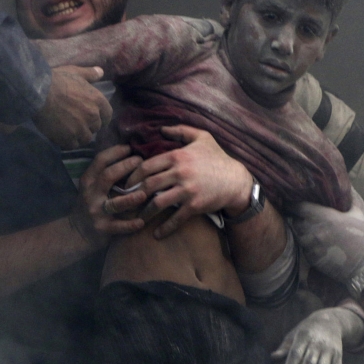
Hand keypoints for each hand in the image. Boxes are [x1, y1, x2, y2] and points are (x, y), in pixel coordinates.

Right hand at [33, 66, 111, 148]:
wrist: (38, 94)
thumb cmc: (57, 80)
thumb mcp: (75, 72)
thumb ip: (90, 74)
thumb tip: (101, 72)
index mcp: (97, 100)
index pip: (107, 115)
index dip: (101, 117)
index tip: (95, 118)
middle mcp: (92, 116)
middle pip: (96, 127)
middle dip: (89, 126)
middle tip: (77, 122)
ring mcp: (81, 129)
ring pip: (85, 138)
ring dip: (79, 135)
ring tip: (69, 131)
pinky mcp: (68, 139)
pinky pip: (73, 145)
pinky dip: (68, 142)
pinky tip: (61, 136)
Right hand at [67, 145, 148, 249]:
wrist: (77, 230)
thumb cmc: (92, 202)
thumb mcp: (93, 185)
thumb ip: (106, 172)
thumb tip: (129, 151)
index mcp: (89, 180)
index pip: (100, 160)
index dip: (115, 152)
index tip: (130, 147)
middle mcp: (91, 194)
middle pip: (108, 176)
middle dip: (126, 167)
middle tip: (142, 162)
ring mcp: (96, 211)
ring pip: (114, 204)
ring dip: (130, 199)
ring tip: (143, 194)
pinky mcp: (102, 228)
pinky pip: (117, 226)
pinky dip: (129, 225)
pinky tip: (141, 222)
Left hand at [124, 125, 252, 238]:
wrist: (236, 180)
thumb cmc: (217, 158)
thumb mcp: (202, 137)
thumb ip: (181, 130)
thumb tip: (161, 129)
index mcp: (178, 156)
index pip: (146, 166)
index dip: (133, 176)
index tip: (127, 184)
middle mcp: (180, 172)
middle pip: (148, 185)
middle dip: (135, 195)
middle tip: (127, 202)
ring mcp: (187, 190)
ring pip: (157, 203)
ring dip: (145, 213)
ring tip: (139, 218)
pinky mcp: (194, 205)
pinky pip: (176, 218)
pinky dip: (165, 228)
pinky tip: (157, 234)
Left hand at [273, 305, 363, 363]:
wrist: (330, 320)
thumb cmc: (307, 330)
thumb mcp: (294, 333)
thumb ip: (285, 346)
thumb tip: (273, 357)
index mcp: (304, 337)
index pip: (296, 353)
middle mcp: (318, 343)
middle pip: (309, 363)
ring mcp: (329, 350)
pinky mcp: (339, 355)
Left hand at [291, 188, 363, 284]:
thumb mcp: (361, 212)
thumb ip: (349, 195)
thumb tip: (342, 181)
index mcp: (324, 217)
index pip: (298, 206)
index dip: (295, 202)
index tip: (296, 199)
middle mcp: (314, 232)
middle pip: (296, 220)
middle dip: (299, 216)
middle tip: (305, 213)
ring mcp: (311, 247)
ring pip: (298, 234)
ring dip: (303, 229)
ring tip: (313, 227)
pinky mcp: (312, 259)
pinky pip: (303, 247)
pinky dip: (308, 243)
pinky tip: (319, 241)